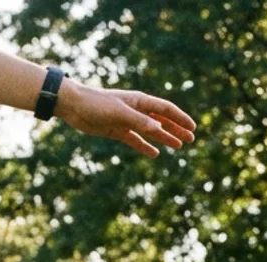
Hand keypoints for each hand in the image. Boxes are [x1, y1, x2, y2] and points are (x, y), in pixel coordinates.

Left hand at [57, 80, 195, 157]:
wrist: (74, 106)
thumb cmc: (97, 104)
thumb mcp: (120, 113)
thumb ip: (140, 122)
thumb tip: (160, 131)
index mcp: (140, 101)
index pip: (166, 109)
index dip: (180, 118)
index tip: (192, 128)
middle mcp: (136, 110)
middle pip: (162, 121)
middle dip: (176, 129)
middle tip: (190, 139)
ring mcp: (126, 121)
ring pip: (150, 131)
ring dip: (164, 138)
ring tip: (178, 146)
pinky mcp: (116, 131)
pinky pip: (135, 140)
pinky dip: (144, 146)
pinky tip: (154, 154)